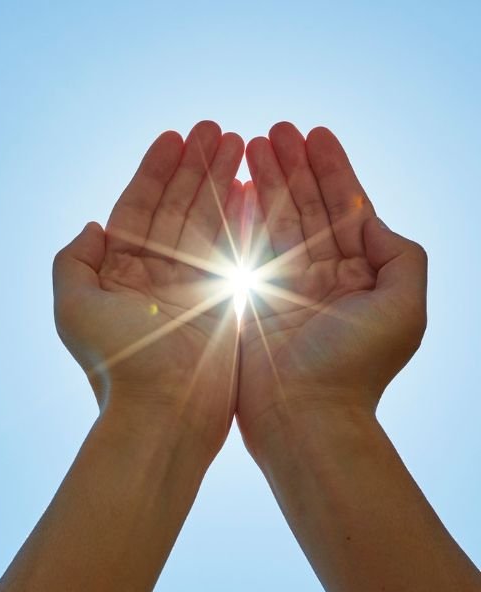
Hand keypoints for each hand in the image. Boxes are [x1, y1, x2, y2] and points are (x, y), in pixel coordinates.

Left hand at [54, 121, 243, 452]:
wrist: (164, 414)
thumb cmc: (117, 363)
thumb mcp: (74, 308)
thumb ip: (72, 262)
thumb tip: (93, 226)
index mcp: (118, 274)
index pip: (138, 210)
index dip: (155, 171)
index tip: (174, 136)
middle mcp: (154, 276)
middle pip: (176, 207)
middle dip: (196, 166)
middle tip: (217, 128)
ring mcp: (191, 287)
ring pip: (208, 221)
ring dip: (222, 181)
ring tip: (242, 141)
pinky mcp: (224, 301)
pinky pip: (235, 249)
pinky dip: (243, 216)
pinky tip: (255, 185)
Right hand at [237, 123, 427, 451]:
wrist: (303, 416)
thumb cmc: (355, 367)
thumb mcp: (405, 306)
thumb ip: (401, 256)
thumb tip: (372, 219)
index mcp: (359, 274)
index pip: (344, 208)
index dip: (331, 169)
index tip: (314, 133)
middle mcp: (321, 275)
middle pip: (305, 206)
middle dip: (291, 165)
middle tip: (273, 129)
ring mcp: (281, 285)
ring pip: (273, 220)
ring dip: (263, 180)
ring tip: (249, 143)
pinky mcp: (248, 299)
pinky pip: (243, 247)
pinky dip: (238, 215)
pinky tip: (232, 185)